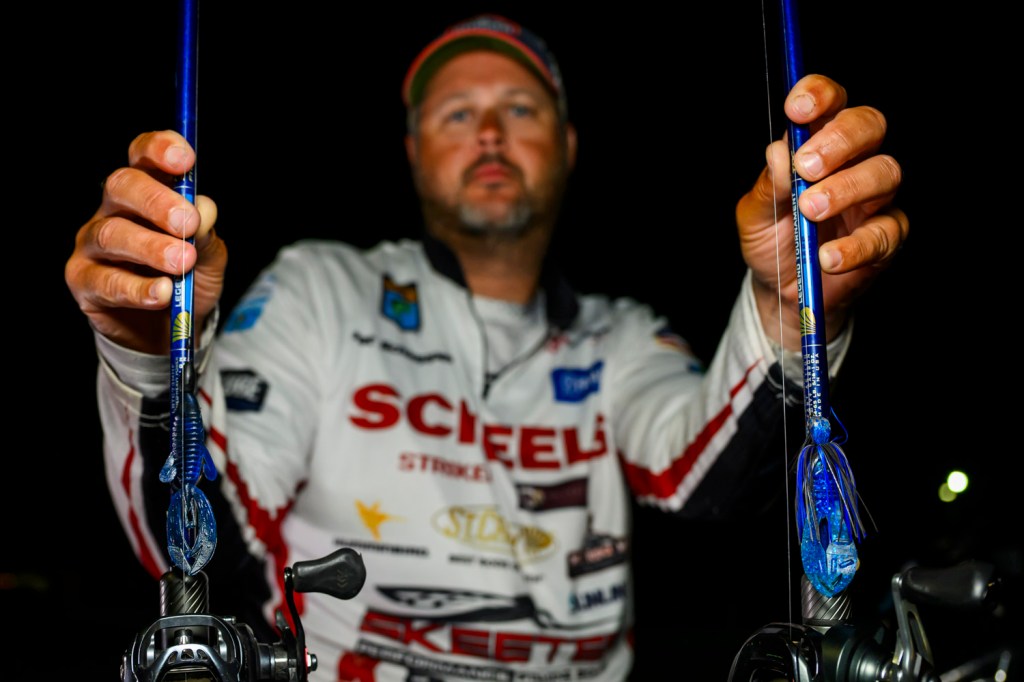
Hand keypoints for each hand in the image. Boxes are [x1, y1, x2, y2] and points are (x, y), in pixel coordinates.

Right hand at [65, 130, 226, 353]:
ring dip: (150, 247)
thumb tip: (203, 210)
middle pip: (121, 186)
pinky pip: (106, 281)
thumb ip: (206, 234)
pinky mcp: (82, 280)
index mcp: (146, 192)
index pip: (142, 156)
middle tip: (186, 223)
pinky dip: (138, 288)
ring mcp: (92, 244)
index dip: (158, 150)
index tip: (185, 160)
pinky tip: (162, 292)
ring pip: (112, 234)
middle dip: (156, 201)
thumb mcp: (208, 256)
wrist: (169, 329)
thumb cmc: (187, 279)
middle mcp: (113, 210)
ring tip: (182, 263)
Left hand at [736, 74, 908, 349]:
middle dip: (838, 140)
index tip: (797, 110)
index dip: (819, 95)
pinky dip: (855, 245)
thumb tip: (780, 153)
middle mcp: (854, 160)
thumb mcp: (755, 214)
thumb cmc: (771, 238)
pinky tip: (826, 257)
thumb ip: (768, 186)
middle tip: (806, 167)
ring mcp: (875, 197)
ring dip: (846, 189)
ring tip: (810, 211)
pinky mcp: (887, 235)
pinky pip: (885, 232)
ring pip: (885, 172)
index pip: (831, 102)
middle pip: (869, 125)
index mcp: (819, 142)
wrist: (780, 289)